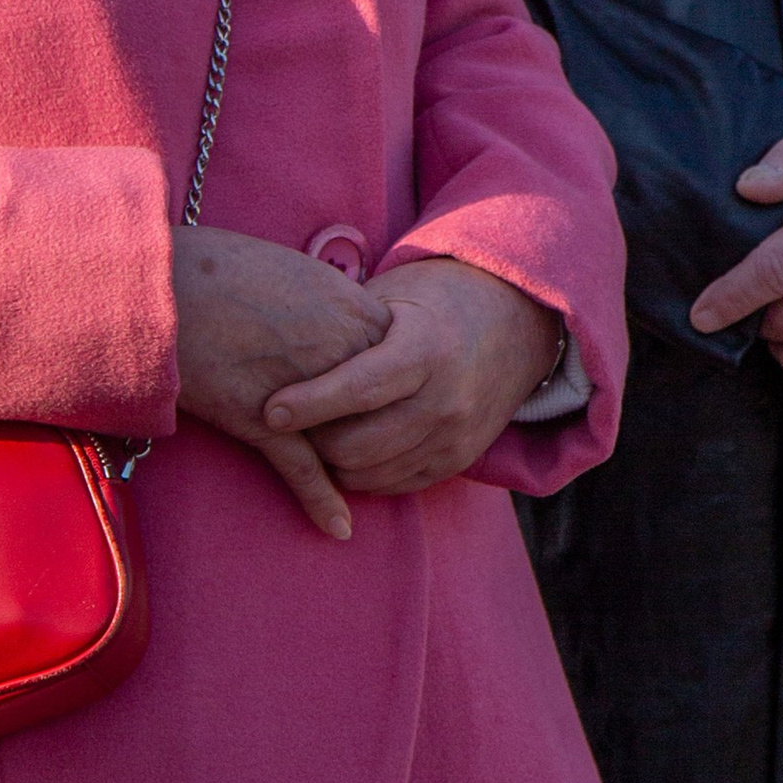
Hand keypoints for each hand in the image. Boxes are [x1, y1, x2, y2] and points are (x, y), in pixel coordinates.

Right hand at [172, 226, 389, 540]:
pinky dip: (323, 501)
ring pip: (350, 440)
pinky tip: (339, 527)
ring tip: (364, 484)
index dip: (390, 381)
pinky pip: (304, 469)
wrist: (165, 283)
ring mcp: (305, 389)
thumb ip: (328, 297)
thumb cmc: (218, 267)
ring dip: (356, 466)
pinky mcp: (263, 421)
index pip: (398, 359)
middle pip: (383, 405)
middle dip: (381, 426)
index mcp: (349, 308)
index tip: (385, 393)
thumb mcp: (293, 268)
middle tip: (383, 445)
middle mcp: (338, 351)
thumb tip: (340, 311)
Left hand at [262, 258, 563, 494]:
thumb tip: (283, 350)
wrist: (513, 320)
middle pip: (360, 445)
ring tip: (311, 436)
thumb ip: (348, 328)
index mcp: (428, 348)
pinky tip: (344, 448)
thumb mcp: (393, 298)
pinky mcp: (458, 460)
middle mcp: (448, 398)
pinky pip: (394, 485)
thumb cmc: (433, 302)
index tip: (269, 410)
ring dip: (332, 462)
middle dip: (313, 441)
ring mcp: (457, 435)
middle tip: (286, 425)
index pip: (362, 387)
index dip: (311, 402)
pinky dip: (361, 474)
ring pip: (372, 474)